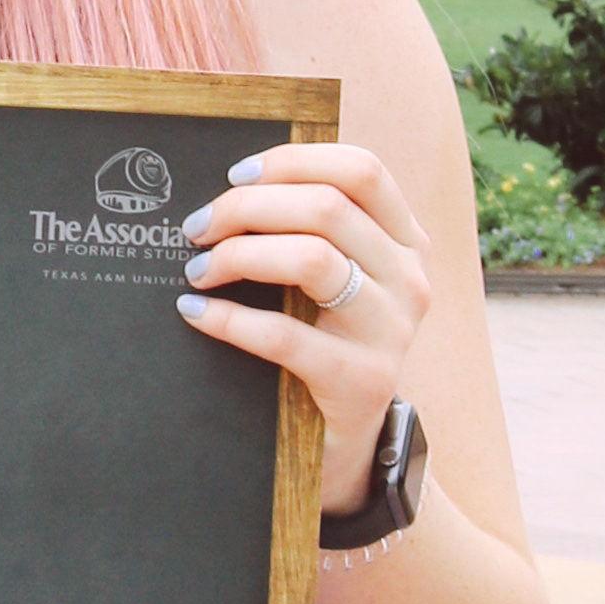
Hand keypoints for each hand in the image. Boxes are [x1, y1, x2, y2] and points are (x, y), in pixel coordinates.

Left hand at [173, 138, 433, 453]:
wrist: (347, 441)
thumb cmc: (324, 342)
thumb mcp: (335, 282)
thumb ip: (307, 233)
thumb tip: (227, 190)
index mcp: (406, 242)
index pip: (361, 170)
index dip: (292, 162)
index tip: (235, 176)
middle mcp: (409, 279)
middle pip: (326, 207)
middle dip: (246, 208)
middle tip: (196, 228)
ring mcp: (391, 331)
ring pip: (312, 258)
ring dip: (239, 255)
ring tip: (198, 271)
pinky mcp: (361, 380)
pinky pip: (285, 335)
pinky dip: (229, 318)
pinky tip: (196, 313)